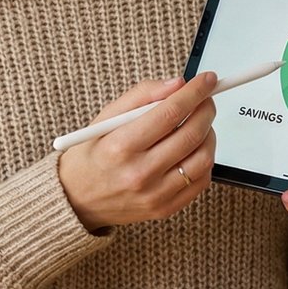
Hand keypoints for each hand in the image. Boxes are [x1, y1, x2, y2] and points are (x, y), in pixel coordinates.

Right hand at [58, 72, 217, 231]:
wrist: (78, 199)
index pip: (169, 113)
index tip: (207, 79)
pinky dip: (205, 159)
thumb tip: (178, 84)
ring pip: (202, 159)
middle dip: (206, 109)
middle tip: (206, 99)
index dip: (194, 92)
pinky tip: (194, 148)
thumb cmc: (93, 153)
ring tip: (200, 123)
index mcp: (120, 146)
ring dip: (209, 134)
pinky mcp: (165, 208)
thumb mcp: (106, 117)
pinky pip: (201, 181)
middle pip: (191, 134)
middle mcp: (139, 173)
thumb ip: (141, 95)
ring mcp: (154, 194)